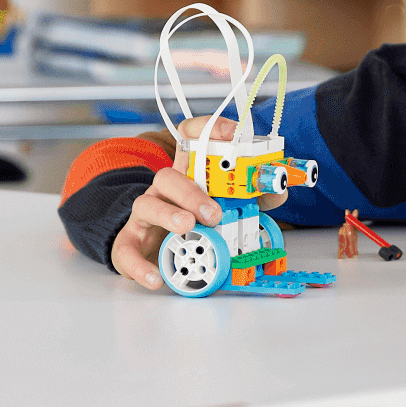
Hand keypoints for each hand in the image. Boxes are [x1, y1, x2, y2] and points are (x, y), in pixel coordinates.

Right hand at [108, 116, 282, 289]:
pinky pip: (127, 250)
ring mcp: (145, 214)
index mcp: (189, 174)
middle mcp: (164, 190)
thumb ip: (257, 196)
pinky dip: (140, 265)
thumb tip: (278, 189)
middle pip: (168, 175)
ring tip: (187, 227)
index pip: (191, 139)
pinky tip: (157, 277)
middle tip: (213, 212)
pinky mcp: (130, 242)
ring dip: (168, 215)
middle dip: (191, 192)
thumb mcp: (230, 206)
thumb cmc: (196, 223)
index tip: (231, 132)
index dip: (208, 129)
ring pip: (146, 204)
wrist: (155, 248)